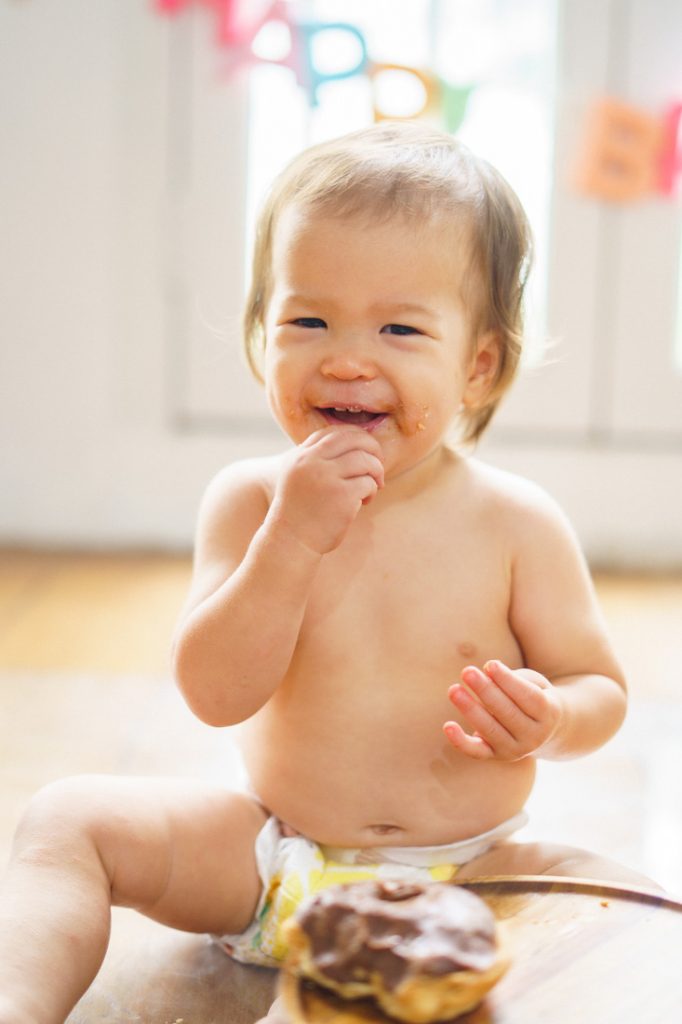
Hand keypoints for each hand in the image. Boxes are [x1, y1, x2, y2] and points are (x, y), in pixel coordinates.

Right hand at [271, 426, 383, 553]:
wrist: (290, 543)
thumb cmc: (300, 512)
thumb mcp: (299, 477)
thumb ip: (317, 459)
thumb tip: (355, 443)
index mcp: (300, 456)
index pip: (333, 433)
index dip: (355, 438)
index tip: (365, 451)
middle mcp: (310, 462)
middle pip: (353, 439)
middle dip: (373, 448)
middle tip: (378, 464)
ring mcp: (325, 477)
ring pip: (365, 460)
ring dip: (376, 472)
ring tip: (372, 487)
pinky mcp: (341, 495)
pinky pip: (368, 483)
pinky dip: (371, 491)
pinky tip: (363, 502)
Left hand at [443, 660, 562, 760]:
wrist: (545, 731)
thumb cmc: (532, 696)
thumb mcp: (533, 683)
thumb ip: (513, 678)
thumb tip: (487, 672)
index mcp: (548, 713)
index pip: (528, 696)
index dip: (508, 681)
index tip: (490, 664)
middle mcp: (534, 736)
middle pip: (508, 713)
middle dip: (486, 691)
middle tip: (467, 671)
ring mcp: (516, 750)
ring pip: (491, 730)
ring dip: (470, 709)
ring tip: (454, 690)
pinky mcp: (497, 756)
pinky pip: (477, 751)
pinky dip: (461, 741)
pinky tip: (448, 726)